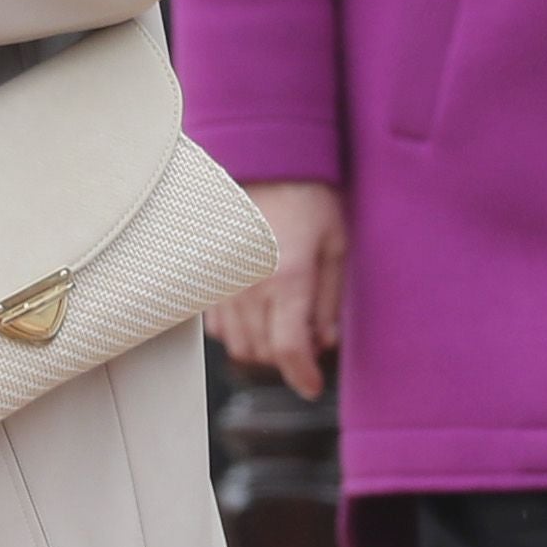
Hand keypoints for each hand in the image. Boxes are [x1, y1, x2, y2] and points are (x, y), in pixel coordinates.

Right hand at [211, 179, 347, 396]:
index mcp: (288, 278)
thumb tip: (324, 341)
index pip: (289, 349)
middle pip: (262, 353)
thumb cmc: (309, 197)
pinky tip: (258, 314)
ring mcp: (224, 281)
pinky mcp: (210, 276)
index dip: (302, 376)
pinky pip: (218, 325)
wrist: (266, 160)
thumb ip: (331, 299)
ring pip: (237, 343)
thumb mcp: (337, 245)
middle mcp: (250, 285)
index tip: (312, 387)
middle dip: (287, 359)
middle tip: (308, 344)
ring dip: (263, 347)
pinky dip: (239, 331)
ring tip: (284, 328)